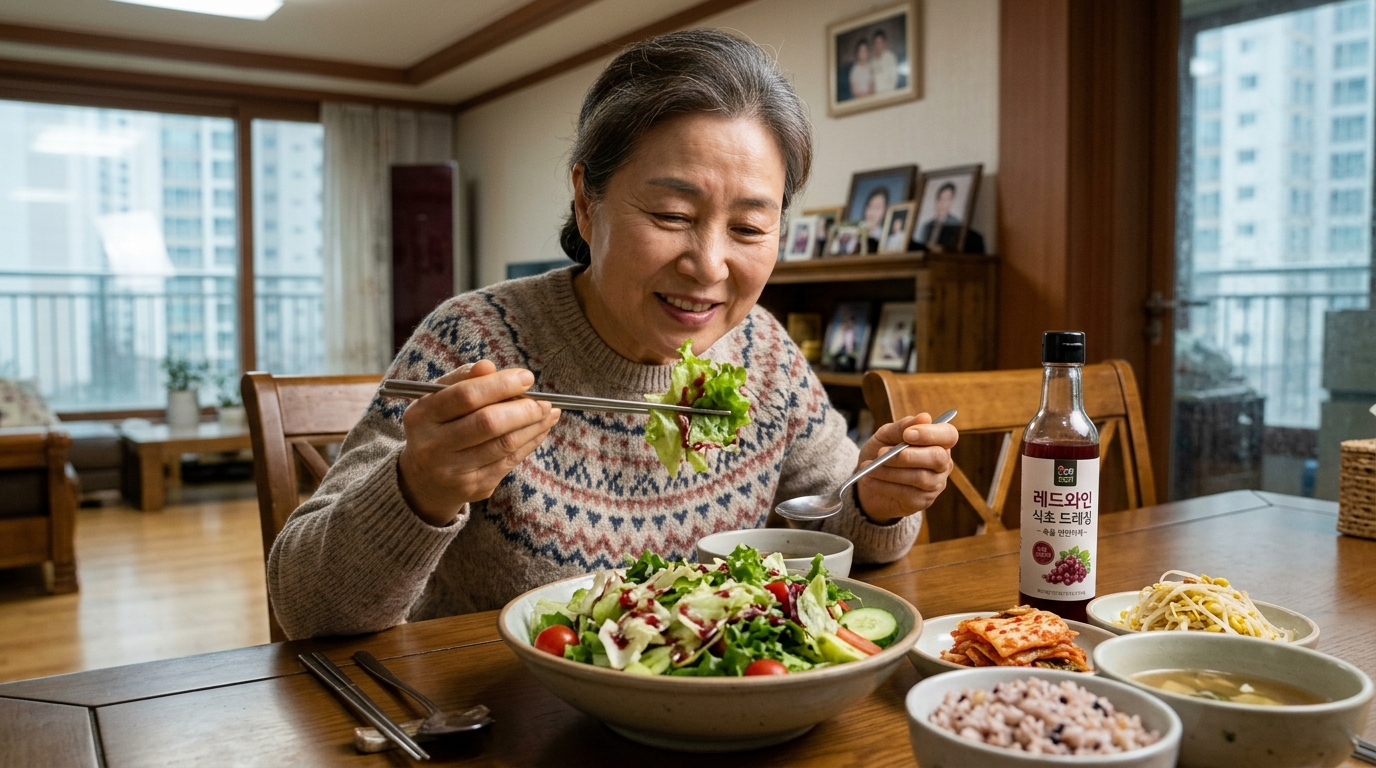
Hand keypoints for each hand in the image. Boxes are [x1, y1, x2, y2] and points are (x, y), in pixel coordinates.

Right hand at [397, 361, 560, 525]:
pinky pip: (510, 461)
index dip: (501, 385)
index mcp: (422, 416)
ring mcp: (453, 470)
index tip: (526, 377)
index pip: (466, 396)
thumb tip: (489, 366)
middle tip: (543, 400)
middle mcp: (433, 446)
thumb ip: (461, 380)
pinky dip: (530, 442)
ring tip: (549, 412)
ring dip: (533, 426)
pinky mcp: (473, 486)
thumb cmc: (435, 429)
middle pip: (488, 423)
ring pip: (504, 444)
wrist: (420, 482)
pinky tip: (540, 429)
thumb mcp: (436, 401)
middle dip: (523, 409)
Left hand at [855, 413, 957, 523]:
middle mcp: (943, 464)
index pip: (949, 435)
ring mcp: (935, 485)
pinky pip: (906, 493)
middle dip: (906, 455)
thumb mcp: (886, 435)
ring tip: (868, 466)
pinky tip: (868, 479)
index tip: (907, 434)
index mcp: (938, 442)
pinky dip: (883, 485)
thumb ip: (903, 426)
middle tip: (881, 453)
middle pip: (937, 458)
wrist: (866, 479)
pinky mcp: (922, 502)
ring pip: (919, 477)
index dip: (931, 434)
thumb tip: (924, 417)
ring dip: (889, 471)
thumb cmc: (881, 452)